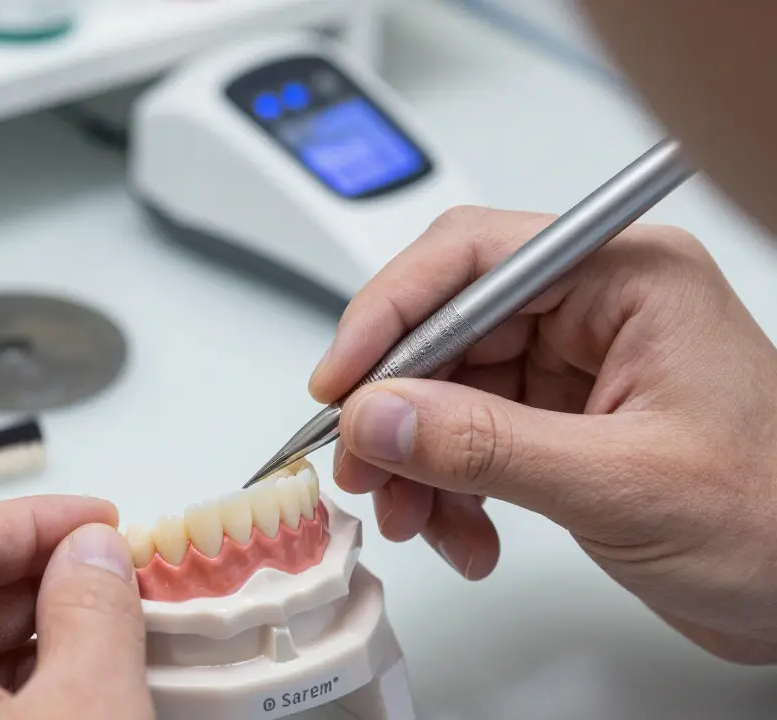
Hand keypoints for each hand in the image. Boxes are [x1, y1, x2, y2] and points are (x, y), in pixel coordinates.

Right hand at [310, 206, 776, 664]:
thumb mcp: (622, 484)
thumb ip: (486, 445)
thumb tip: (378, 414)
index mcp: (626, 278)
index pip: (473, 258)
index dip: (390, 313)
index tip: (342, 382)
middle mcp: (595, 308)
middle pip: (446, 326)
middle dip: (398, 406)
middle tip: (364, 465)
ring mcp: (575, 363)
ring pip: (447, 388)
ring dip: (417, 459)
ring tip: (416, 518)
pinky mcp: (560, 418)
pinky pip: (469, 436)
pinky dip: (450, 487)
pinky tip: (466, 533)